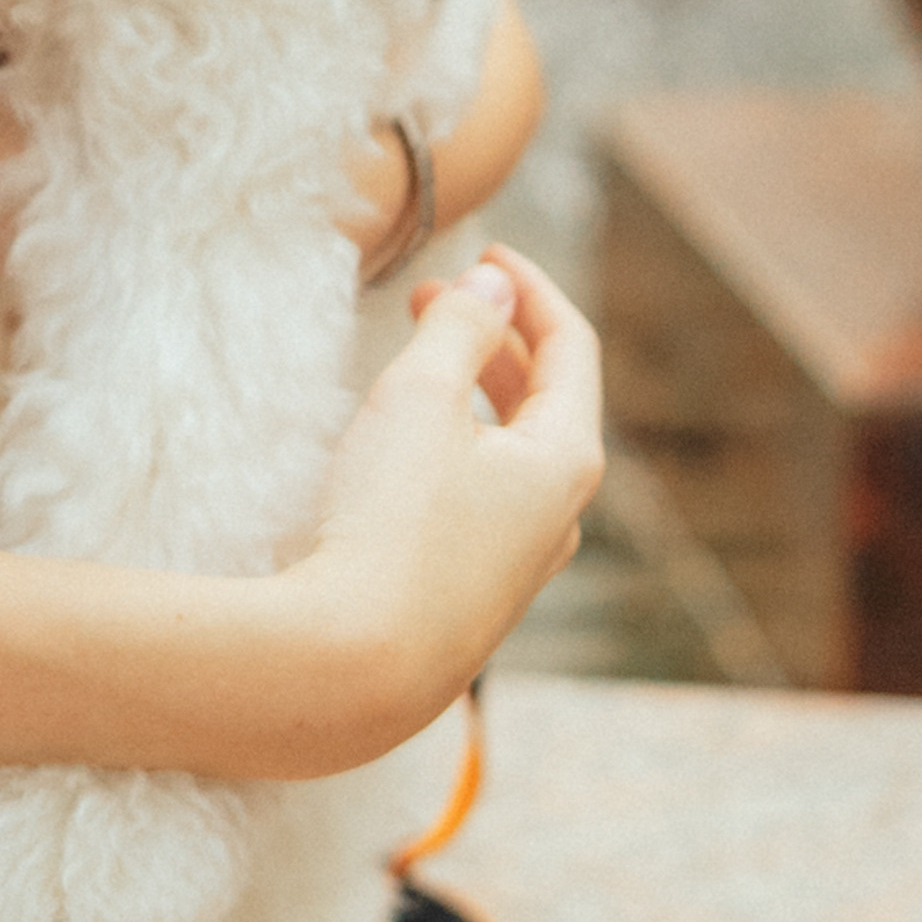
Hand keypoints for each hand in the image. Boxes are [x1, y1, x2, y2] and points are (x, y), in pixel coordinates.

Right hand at [300, 246, 603, 744]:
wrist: (351, 669)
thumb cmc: (390, 523)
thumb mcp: (420, 398)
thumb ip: (460, 329)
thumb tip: (494, 285)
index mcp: (566, 458)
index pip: (570, 347)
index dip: (528, 289)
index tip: (483, 252)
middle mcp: (559, 516)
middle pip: (546, 401)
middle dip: (492, 337)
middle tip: (429, 298)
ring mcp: (520, 566)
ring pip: (514, 454)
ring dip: (472, 393)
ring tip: (414, 364)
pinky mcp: (473, 600)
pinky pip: (484, 501)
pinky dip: (457, 450)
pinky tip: (405, 453)